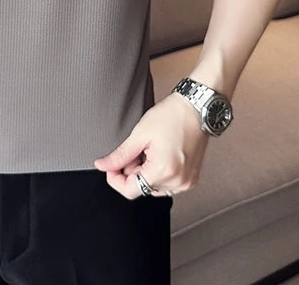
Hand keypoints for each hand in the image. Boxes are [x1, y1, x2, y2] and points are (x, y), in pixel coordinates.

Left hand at [93, 92, 209, 198]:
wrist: (196, 108)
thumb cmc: (172, 116)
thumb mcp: (140, 134)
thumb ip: (119, 155)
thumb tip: (103, 166)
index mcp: (163, 172)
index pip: (130, 191)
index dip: (115, 179)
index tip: (110, 166)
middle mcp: (177, 182)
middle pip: (141, 187)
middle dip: (132, 170)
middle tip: (136, 148)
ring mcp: (186, 182)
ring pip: (153, 186)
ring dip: (145, 171)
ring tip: (150, 149)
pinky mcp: (190, 179)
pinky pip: (166, 183)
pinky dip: (158, 172)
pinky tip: (160, 154)